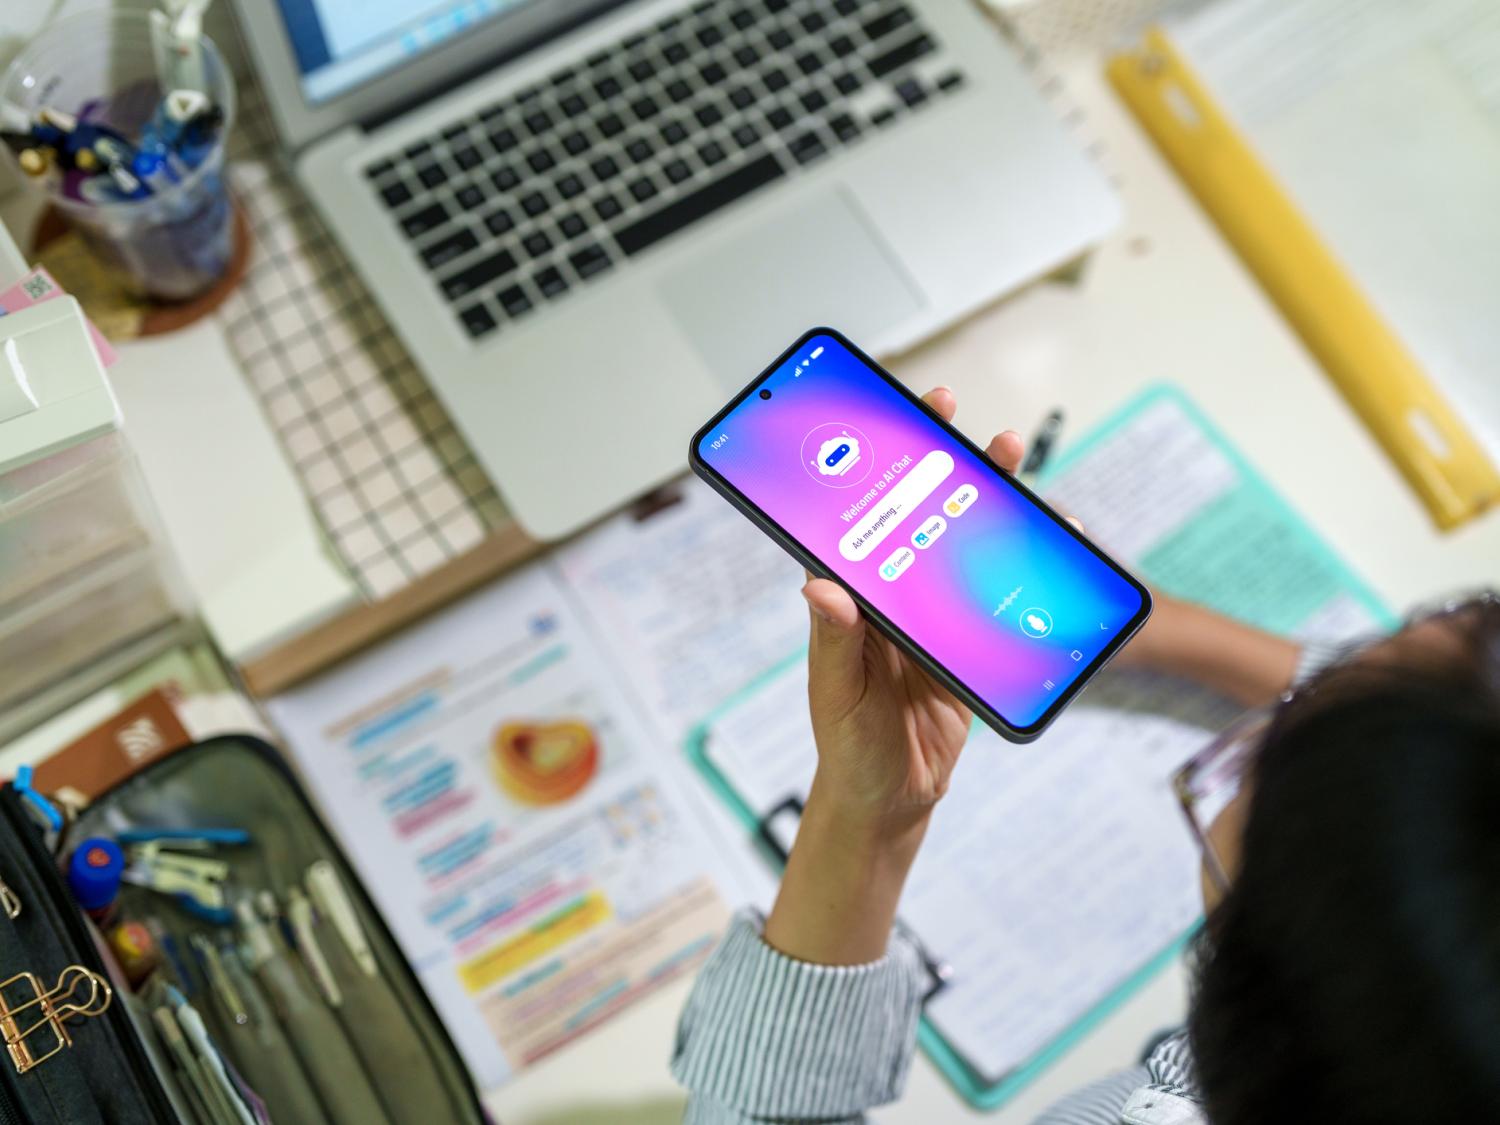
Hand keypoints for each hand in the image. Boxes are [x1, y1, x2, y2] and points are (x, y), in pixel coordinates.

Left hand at [799, 387, 1024, 824]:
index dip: (881, 466)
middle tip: (970, 426)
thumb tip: (821, 583)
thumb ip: (836, 641)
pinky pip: (996, 596)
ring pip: (962, 549)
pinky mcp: (966, 646)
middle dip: (946, 468)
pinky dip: (1023, 569)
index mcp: (851, 601)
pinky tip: (1049, 543)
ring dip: (989, 508)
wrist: (891, 800)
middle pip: (921, 519)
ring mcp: (932, 619)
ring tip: (1014, 464)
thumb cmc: (848, 747)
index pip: (863, 520)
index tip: (901, 418)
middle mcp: (890, 599)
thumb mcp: (839, 694)